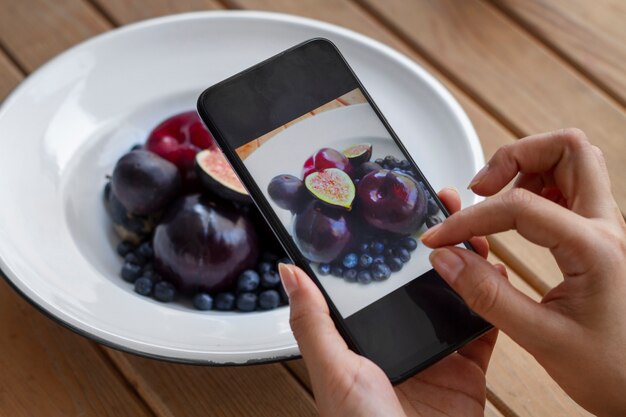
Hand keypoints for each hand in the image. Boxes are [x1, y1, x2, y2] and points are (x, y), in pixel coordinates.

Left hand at [279, 189, 501, 416]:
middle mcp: (401, 337)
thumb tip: (288, 273)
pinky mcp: (467, 370)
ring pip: (457, 296)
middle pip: (422, 281)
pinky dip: (492, 305)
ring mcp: (436, 351)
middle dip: (435, 244)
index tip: (395, 210)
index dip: (387, 245)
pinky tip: (494, 277)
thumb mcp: (332, 370)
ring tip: (470, 230)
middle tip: (441, 206)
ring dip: (466, 266)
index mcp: (366, 334)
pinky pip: (484, 330)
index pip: (378, 279)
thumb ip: (313, 321)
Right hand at [421, 128, 625, 416]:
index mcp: (594, 249)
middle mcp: (607, 228)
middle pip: (567, 148)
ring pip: (573, 161)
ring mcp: (607, 229)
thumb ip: (487, 295)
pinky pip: (573, 188)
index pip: (520, 206)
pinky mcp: (599, 238)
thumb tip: (446, 259)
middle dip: (514, 156)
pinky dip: (539, 186)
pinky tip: (519, 216)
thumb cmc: (613, 370)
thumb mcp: (541, 337)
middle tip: (480, 188)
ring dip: (529, 166)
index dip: (470, 219)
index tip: (441, 238)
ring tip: (496, 197)